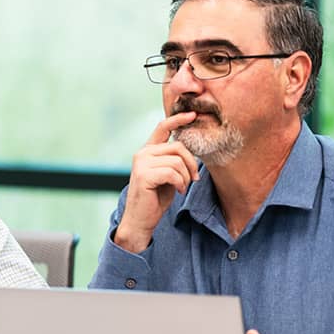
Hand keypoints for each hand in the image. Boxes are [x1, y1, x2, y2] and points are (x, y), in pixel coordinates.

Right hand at [113, 112, 200, 253]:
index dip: (178, 119)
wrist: (141, 219)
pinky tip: (177, 191)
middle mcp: (142, 153)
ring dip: (186, 177)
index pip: (162, 127)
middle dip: (192, 164)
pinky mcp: (144, 174)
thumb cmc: (155, 198)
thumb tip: (190, 150)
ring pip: (177, 161)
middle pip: (178, 147)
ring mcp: (141, 163)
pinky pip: (173, 173)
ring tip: (182, 187)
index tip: (192, 114)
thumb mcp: (168, 175)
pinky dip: (180, 183)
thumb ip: (173, 160)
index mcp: (148, 151)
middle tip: (193, 179)